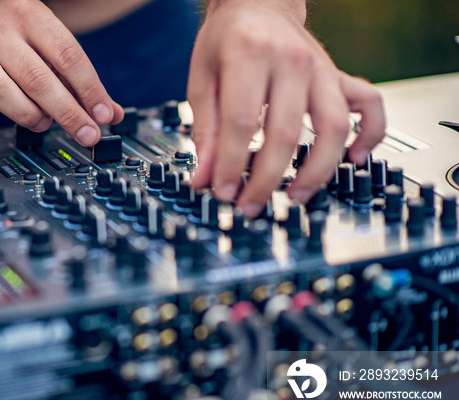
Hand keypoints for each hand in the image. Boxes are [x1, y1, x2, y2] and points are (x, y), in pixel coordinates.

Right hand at [0, 0, 122, 145]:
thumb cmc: (9, 33)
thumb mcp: (45, 40)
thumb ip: (78, 77)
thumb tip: (110, 114)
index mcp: (28, 13)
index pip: (68, 56)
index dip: (90, 91)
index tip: (103, 117)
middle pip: (38, 80)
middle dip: (68, 114)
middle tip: (87, 134)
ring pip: (3, 94)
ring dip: (29, 116)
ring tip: (42, 121)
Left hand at [188, 0, 385, 216]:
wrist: (258, 4)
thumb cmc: (227, 39)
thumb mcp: (202, 79)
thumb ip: (205, 131)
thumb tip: (204, 179)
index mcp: (249, 55)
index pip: (242, 122)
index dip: (231, 165)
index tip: (222, 192)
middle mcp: (292, 61)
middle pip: (285, 132)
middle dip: (267, 179)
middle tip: (251, 206)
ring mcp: (322, 69)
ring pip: (333, 127)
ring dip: (317, 170)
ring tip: (297, 196)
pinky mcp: (340, 77)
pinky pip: (369, 106)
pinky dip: (369, 135)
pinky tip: (354, 159)